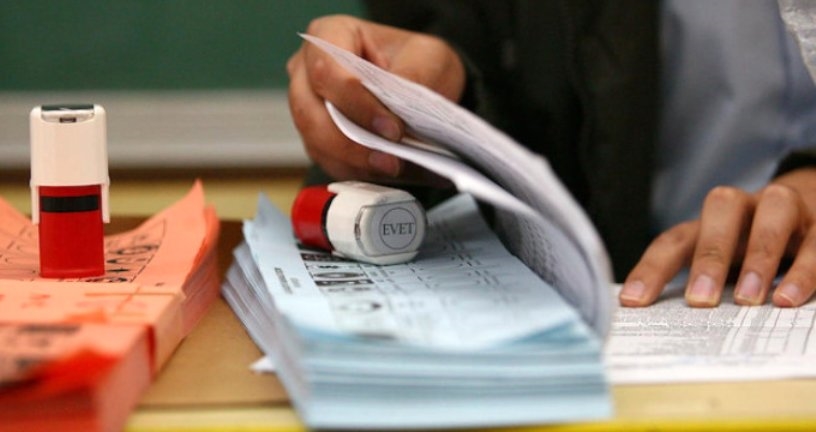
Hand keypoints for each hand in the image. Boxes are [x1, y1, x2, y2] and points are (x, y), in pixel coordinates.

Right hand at [287, 15, 464, 183]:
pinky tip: (393, 175)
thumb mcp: (428, 58)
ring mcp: (308, 107)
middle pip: (310, 114)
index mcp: (329, 36)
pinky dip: (360, 173)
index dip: (355, 104)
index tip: (392, 129)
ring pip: (316, 143)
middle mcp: (307, 71)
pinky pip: (329, 162)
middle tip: (391, 161)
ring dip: (355, 164)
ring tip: (396, 170)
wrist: (422, 81)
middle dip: (351, 144)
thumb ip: (413, 77)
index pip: (328, 71)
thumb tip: (398, 110)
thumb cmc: (417, 61)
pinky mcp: (319, 139)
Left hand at [620, 167, 815, 307]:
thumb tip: (659, 320)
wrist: (813, 203)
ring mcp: (787, 207)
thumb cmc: (755, 242)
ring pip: (774, 211)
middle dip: (710, 254)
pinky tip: (792, 298)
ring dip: (761, 254)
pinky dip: (808, 269)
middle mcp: (745, 206)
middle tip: (702, 301)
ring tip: (753, 299)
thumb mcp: (725, 260)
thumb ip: (703, 283)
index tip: (633, 303)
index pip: (673, 239)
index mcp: (710, 222)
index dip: (651, 269)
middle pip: (721, 209)